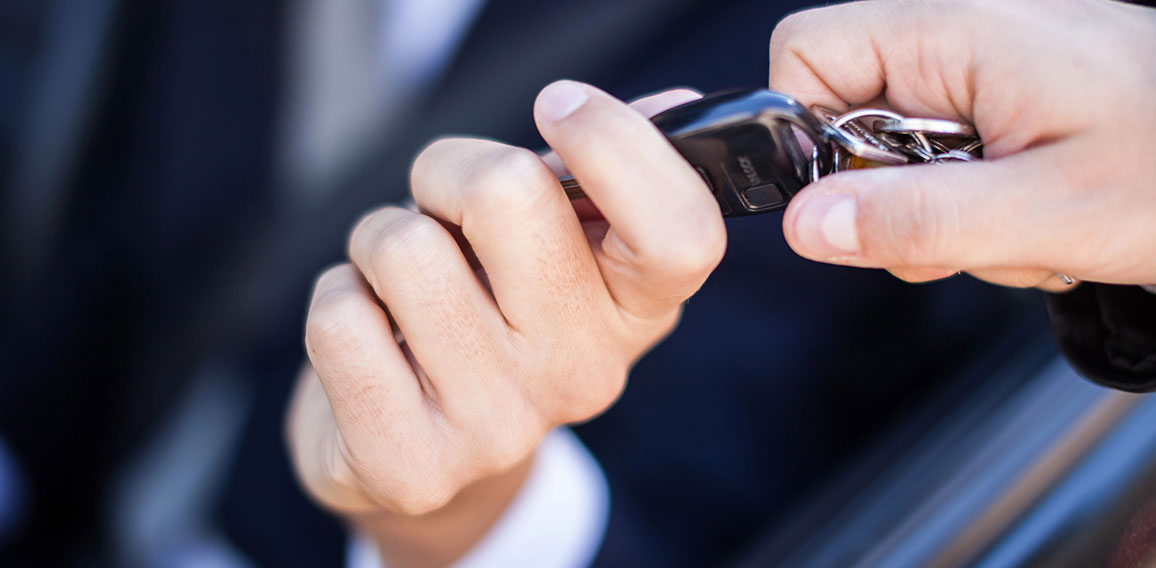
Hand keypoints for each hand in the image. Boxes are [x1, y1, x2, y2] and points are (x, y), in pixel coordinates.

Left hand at [286, 83, 724, 565]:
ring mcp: (499, 426)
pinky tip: (370, 334)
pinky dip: (337, 297)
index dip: (617, 146)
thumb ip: (601, 177)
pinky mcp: (409, 463)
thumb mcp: (560, 248)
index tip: (558, 108)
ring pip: (404, 248)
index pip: (680, 233)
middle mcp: (585, 374)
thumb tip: (668, 111)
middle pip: (508, 192)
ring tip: (401, 287)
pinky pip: (339, 316)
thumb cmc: (486, 314)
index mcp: (636, 310)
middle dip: (446, 172)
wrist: (417, 445)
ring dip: (380, 241)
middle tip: (443, 212)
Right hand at [770, 0, 1155, 290]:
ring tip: (1019, 227)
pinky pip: (944, 163)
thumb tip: (808, 224)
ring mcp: (987, 73)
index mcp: (961, 33)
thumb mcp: (1045, 211)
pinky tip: (1033, 220)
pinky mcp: (1008, 105)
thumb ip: (915, 218)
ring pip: (894, 152)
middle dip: (888, 195)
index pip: (809, 52)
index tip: (853, 195)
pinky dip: (975, 210)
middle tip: (959, 230)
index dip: (806, 129)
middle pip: (846, 112)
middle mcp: (965, 39)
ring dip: (940, 215)